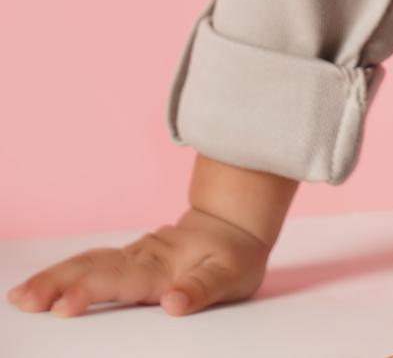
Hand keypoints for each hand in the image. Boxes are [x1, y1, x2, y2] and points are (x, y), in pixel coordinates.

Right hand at [4, 206, 269, 317]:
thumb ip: (202, 288)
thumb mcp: (231, 274)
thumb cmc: (233, 256)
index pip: (122, 280)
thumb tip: (173, 303)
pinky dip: (62, 274)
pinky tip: (39, 288)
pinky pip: (89, 264)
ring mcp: (131, 256)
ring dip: (52, 278)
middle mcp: (140, 258)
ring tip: (21, 296)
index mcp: (162, 265)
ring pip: (86, 263)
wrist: (233, 225)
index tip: (64, 306)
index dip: (92, 292)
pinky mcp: (125, 260)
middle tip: (25, 301)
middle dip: (57, 284)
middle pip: (93, 268)